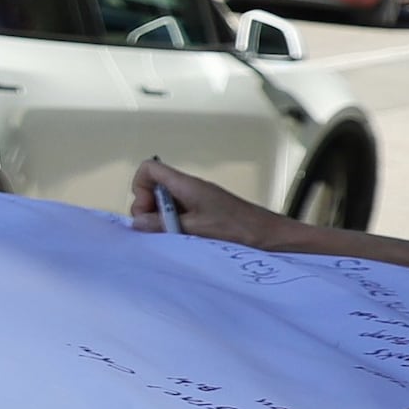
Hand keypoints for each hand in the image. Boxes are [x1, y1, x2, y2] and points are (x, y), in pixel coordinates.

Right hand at [134, 159, 315, 253]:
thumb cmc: (236, 229)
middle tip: (159, 230)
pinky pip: (180, 211)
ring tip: (174, 237)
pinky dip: (176, 224)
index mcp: (186, 184)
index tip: (148, 211)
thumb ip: (163, 225)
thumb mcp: (196, 229)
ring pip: (166, 202)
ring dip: (163, 220)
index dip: (140, 187)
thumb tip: (136, 222)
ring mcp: (198, 199)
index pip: (149, 169)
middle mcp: (189, 187)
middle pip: (154, 187)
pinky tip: (185, 239)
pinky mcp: (206, 210)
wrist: (272, 235)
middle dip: (148, 209)